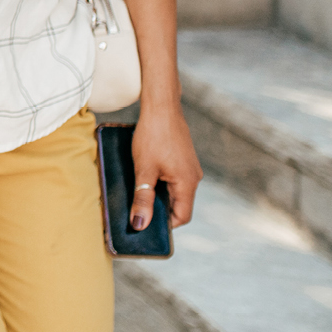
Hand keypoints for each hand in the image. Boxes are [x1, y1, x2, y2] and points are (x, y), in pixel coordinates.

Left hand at [130, 101, 200, 229]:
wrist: (161, 106)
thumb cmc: (153, 136)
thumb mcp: (144, 170)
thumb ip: (142, 198)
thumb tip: (140, 224)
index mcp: (188, 184)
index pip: (182, 217)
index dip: (165, 225)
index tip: (146, 226)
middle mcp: (193, 177)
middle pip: (179, 205)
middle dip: (159, 211)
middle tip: (138, 212)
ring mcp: (189, 167)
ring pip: (175, 191)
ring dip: (158, 195)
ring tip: (138, 195)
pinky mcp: (183, 159)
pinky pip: (174, 179)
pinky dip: (160, 183)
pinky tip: (144, 178)